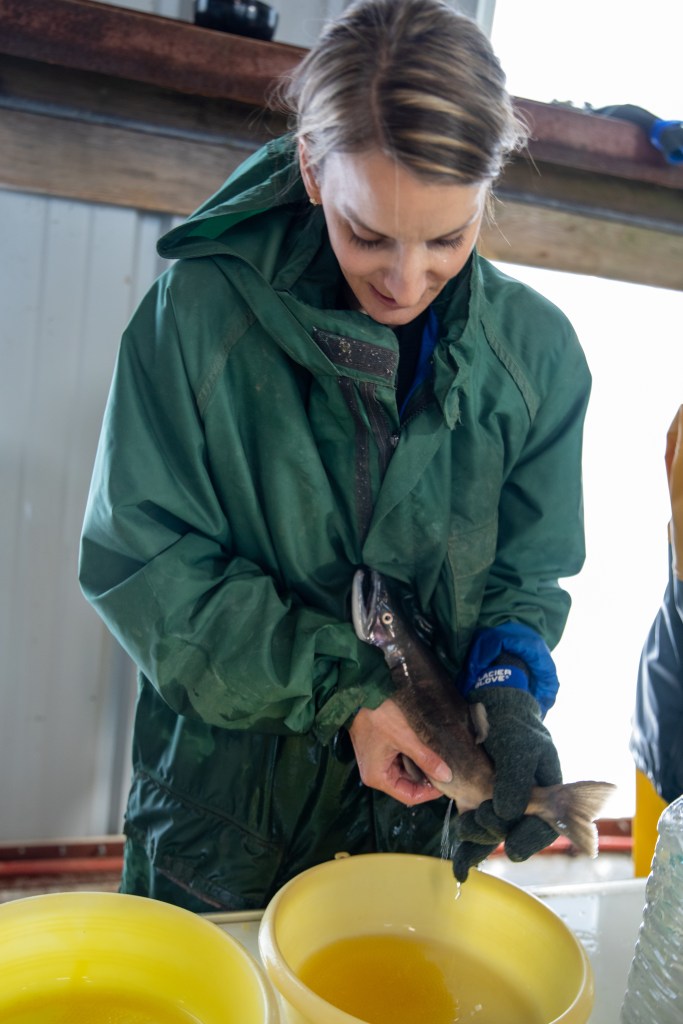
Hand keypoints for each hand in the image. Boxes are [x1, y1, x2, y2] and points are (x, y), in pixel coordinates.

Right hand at [347, 699, 451, 805]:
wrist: (361, 692)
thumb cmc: (379, 715)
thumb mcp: (405, 737)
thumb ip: (426, 758)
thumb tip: (447, 776)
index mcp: (378, 777)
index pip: (410, 796)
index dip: (430, 792)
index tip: (448, 781)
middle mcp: (375, 774)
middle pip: (407, 785)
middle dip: (427, 777)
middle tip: (447, 767)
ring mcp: (377, 762)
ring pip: (406, 772)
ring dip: (421, 765)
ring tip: (439, 758)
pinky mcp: (380, 750)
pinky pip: (400, 760)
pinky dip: (413, 756)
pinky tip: (425, 748)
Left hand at [452, 688, 561, 880]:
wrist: (490, 704)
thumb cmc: (512, 723)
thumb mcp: (518, 746)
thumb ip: (515, 779)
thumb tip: (505, 813)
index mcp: (547, 790)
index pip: (545, 827)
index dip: (529, 839)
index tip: (511, 848)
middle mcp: (526, 801)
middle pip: (515, 832)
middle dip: (495, 831)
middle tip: (479, 817)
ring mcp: (502, 801)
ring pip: (494, 832)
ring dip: (477, 836)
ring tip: (463, 827)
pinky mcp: (479, 798)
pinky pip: (477, 826)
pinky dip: (468, 845)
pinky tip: (458, 865)